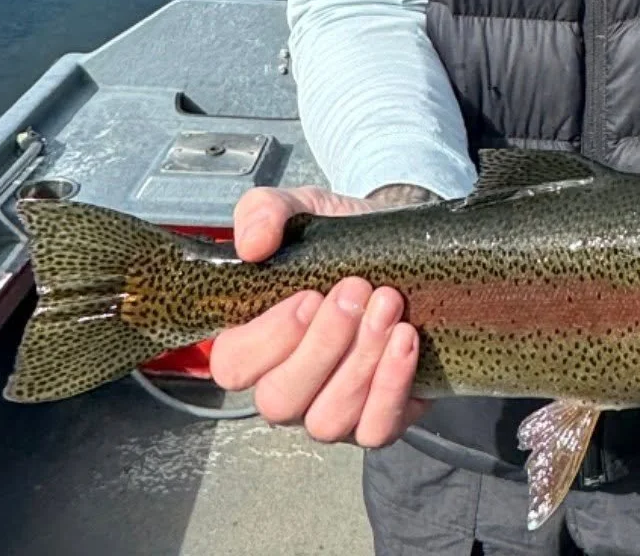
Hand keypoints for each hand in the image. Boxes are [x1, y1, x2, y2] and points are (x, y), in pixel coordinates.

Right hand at [209, 184, 429, 446]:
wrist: (403, 247)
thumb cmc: (340, 239)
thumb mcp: (302, 209)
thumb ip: (265, 212)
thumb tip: (252, 245)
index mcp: (254, 342)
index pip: (234, 366)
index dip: (268, 338)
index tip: (309, 296)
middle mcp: (285, 386)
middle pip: (281, 400)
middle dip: (323, 346)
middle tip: (357, 290)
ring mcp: (329, 410)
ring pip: (328, 419)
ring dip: (361, 363)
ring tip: (389, 306)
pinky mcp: (376, 419)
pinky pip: (375, 429)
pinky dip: (391, 388)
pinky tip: (406, 340)